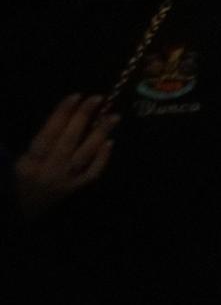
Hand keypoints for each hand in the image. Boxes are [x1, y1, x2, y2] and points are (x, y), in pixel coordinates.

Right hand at [14, 96, 115, 220]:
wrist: (26, 208)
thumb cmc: (24, 176)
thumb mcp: (22, 158)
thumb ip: (42, 138)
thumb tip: (68, 112)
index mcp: (29, 162)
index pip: (47, 134)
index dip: (61, 114)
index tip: (75, 96)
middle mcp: (47, 171)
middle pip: (67, 141)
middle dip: (82, 118)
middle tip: (97, 98)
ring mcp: (64, 181)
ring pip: (84, 155)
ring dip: (99, 134)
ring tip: (113, 116)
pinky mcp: (76, 189)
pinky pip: (92, 172)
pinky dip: (102, 158)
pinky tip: (110, 142)